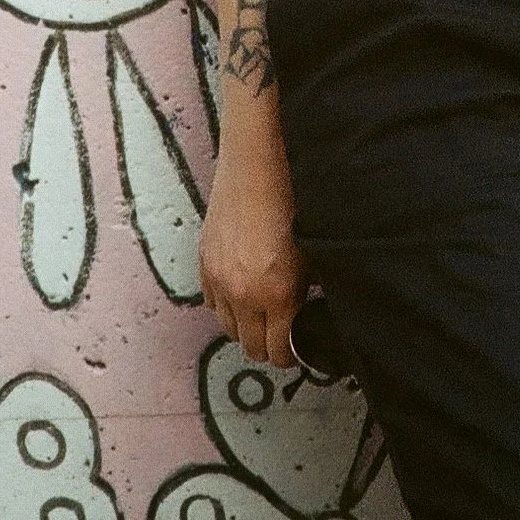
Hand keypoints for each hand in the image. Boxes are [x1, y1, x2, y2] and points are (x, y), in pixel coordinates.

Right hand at [199, 128, 310, 364]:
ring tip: (262, 314)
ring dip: (245, 327)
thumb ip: (309, 291)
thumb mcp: (315, 252)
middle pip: (250, 347)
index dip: (290, 355)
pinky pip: (212, 302)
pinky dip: (226, 304)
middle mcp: (244, 294)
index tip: (296, 349)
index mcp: (278, 294)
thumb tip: (310, 313)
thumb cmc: (295, 201)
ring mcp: (220, 279)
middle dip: (267, 347)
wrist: (259, 164)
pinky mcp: (204, 261)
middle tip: (281, 336)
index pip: (278, 351)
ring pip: (228, 327)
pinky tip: (242, 290)